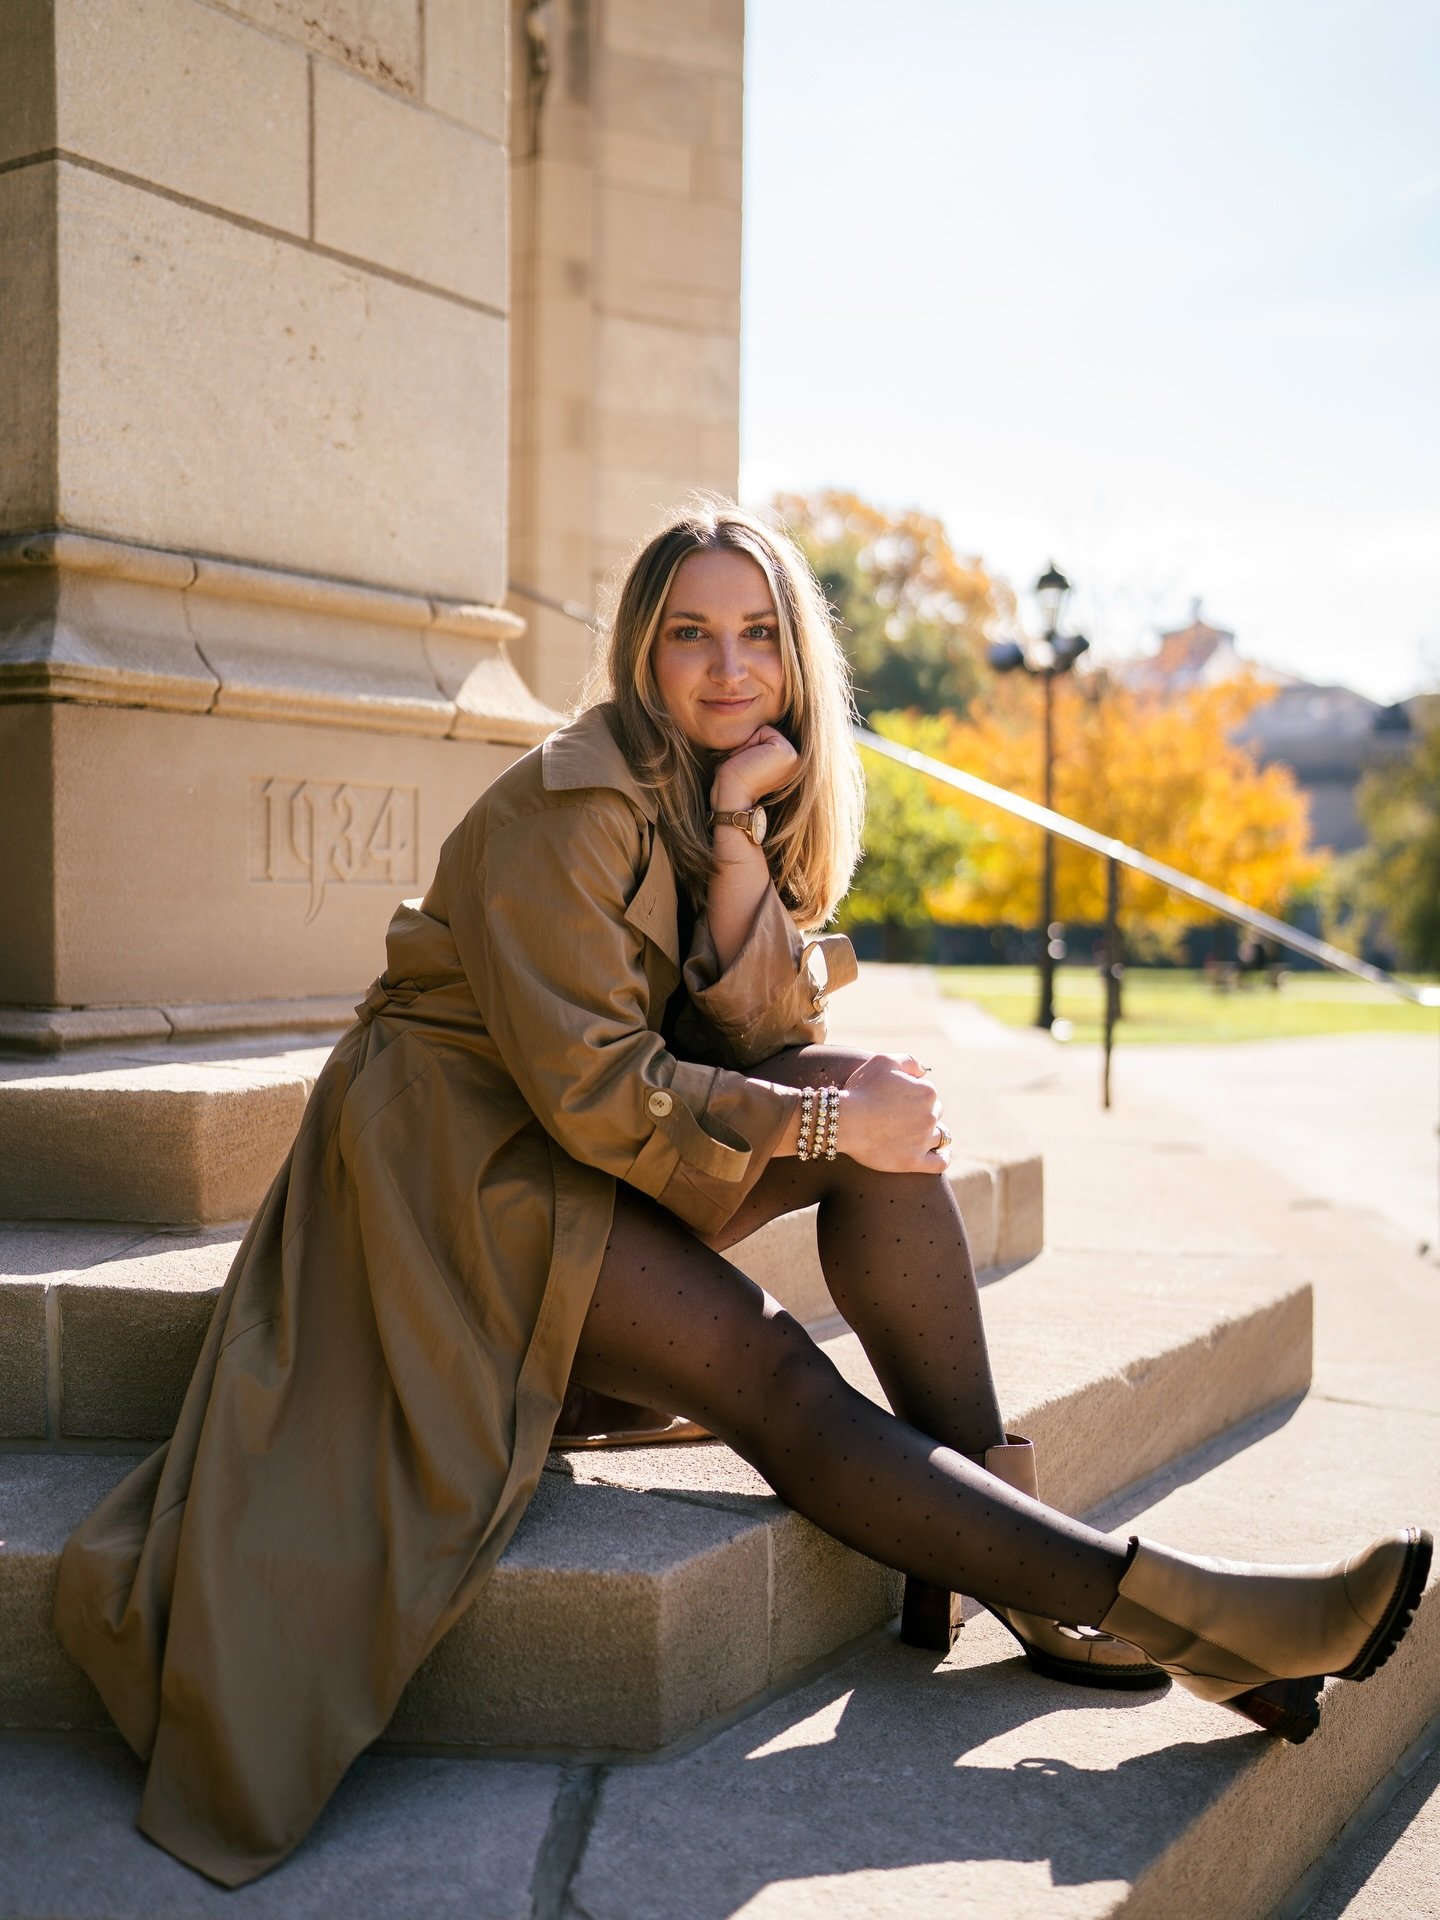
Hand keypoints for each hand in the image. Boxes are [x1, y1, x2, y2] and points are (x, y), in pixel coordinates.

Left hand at [710, 726, 798, 809]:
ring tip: (745, 765)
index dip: (749, 747)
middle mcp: (796, 761)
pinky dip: (748, 744)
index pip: (768, 738)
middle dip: (749, 744)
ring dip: (747, 745)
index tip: (744, 769)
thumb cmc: (733, 782)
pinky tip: (747, 762)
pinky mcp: (786, 751)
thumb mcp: (750, 759)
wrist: (732, 799)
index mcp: (790, 765)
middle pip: (767, 732)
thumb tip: (756, 725)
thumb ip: (758, 744)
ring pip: (765, 730)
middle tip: (743, 767)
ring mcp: (794, 756)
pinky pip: (763, 730)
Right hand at [835, 1054, 949, 1173]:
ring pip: (939, 1136)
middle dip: (921, 1114)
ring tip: (915, 1136)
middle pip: (935, 1114)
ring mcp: (924, 1140)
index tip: (897, 1100)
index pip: (928, 1093)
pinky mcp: (914, 1161)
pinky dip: (943, 1158)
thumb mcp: (883, 1061)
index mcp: (927, 1092)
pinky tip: (941, 1155)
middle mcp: (930, 1115)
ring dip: (929, 1134)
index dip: (912, 1095)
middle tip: (900, 1118)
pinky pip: (940, 1162)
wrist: (845, 1121)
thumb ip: (908, 1061)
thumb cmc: (861, 1090)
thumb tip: (923, 1072)